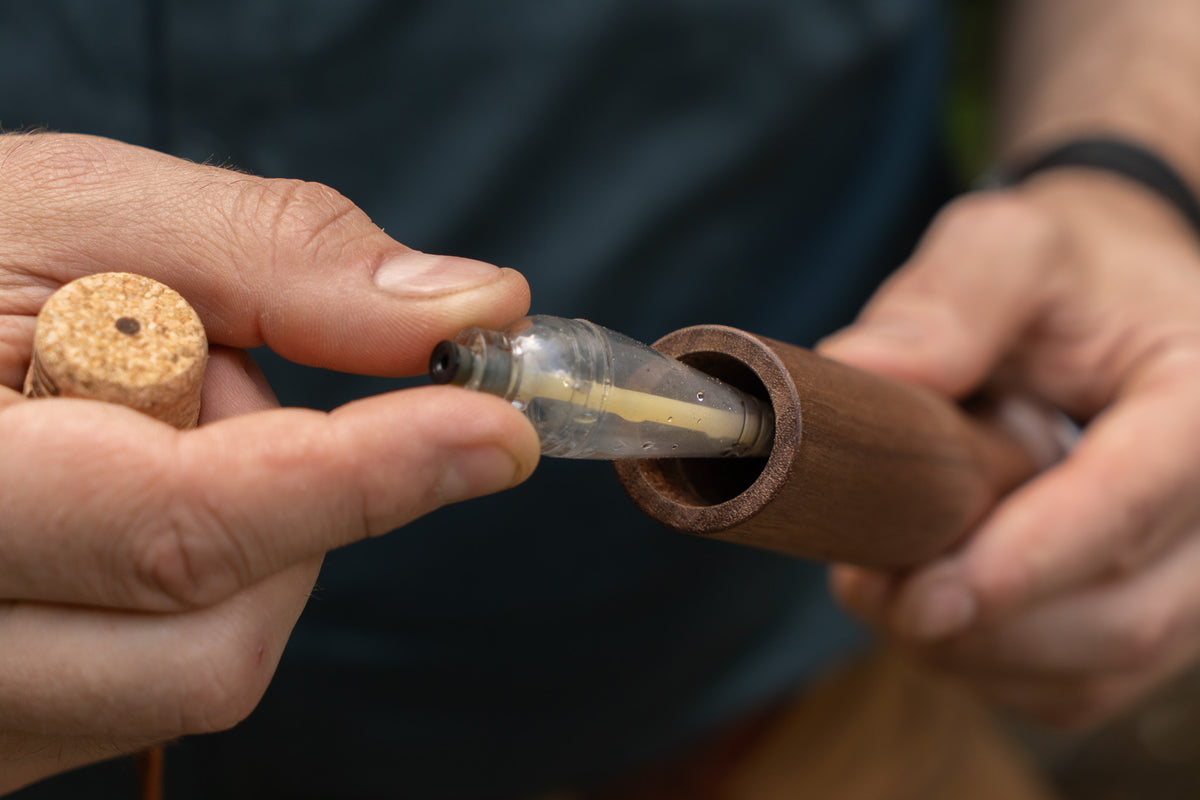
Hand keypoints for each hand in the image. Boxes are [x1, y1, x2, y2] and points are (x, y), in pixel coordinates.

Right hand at [0, 133, 539, 789]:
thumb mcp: (73, 213)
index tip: (493, 429)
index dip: (364, 479)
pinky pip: (160, 676)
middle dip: (286, 502)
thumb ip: (274, 259)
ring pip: (200, 668)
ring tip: (141, 426)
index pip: (182, 531)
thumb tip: (466, 312)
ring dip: (242, 535)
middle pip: (214, 641)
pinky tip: (123, 490)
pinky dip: (195, 575)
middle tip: (213, 378)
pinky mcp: (9, 720)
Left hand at [819, 169, 1199, 728]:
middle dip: (983, 624)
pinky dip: (993, 672)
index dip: (1028, 560)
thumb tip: (855, 373)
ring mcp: (1195, 572)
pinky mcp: (1155, 613)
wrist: (1115, 307)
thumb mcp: (1008, 248)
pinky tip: (930, 619)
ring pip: (1099, 669)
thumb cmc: (1065, 274)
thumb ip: (947, 303)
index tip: (924, 593)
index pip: (1132, 500)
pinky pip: (1081, 687)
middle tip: (865, 589)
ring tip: (880, 593)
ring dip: (976, 656)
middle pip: (1124, 614)